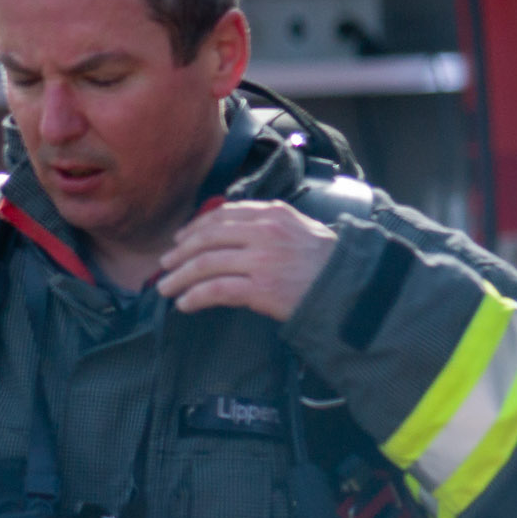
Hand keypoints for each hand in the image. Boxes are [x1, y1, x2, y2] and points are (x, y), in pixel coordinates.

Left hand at [157, 200, 340, 321]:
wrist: (351, 287)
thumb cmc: (328, 263)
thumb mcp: (300, 229)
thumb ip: (268, 225)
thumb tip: (233, 231)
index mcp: (272, 214)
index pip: (222, 215)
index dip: (195, 227)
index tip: (180, 238)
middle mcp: (263, 232)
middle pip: (207, 238)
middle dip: (180, 252)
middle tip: (165, 265)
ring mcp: (261, 260)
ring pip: (205, 264)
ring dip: (180, 277)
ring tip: (166, 288)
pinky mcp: (260, 288)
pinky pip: (216, 290)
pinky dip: (195, 296)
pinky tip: (185, 304)